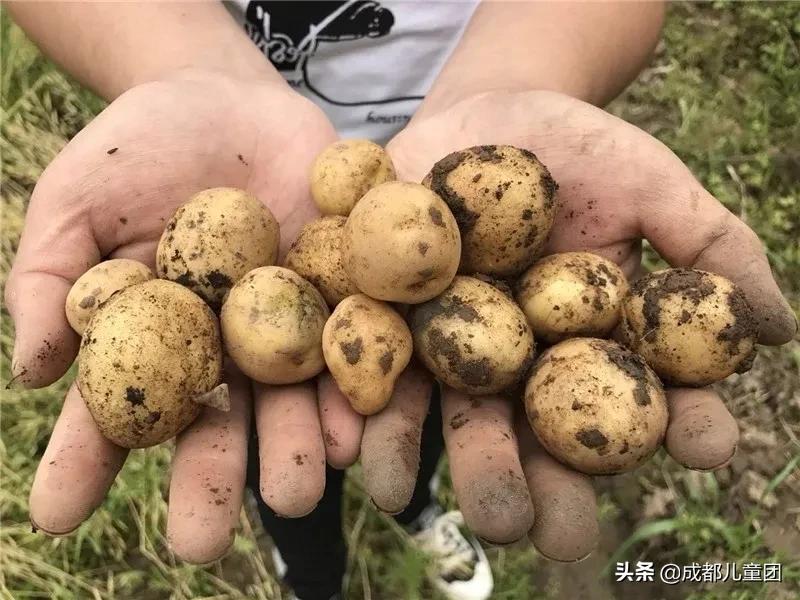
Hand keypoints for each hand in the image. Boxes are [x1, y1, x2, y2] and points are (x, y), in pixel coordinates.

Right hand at [6, 69, 337, 562]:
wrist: (222, 100)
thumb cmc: (135, 150)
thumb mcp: (76, 203)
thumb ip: (52, 278)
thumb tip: (34, 371)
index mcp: (152, 341)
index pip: (112, 409)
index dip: (83, 462)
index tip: (56, 515)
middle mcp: (223, 350)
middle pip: (215, 426)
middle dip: (210, 482)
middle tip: (199, 541)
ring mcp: (287, 326)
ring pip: (291, 401)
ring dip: (295, 449)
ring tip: (297, 494)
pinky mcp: (342, 291)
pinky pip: (352, 344)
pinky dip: (356, 385)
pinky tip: (356, 426)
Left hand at [387, 90, 796, 557]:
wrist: (487, 111)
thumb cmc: (581, 150)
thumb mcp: (652, 183)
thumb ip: (709, 246)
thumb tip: (777, 329)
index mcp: (595, 346)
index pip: (646, 399)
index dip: (679, 425)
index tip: (705, 446)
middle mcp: (526, 364)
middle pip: (538, 436)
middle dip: (543, 485)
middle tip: (556, 536)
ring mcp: (456, 348)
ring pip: (451, 418)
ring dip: (443, 466)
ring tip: (441, 513)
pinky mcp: (392, 321)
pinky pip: (374, 370)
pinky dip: (362, 409)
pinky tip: (353, 448)